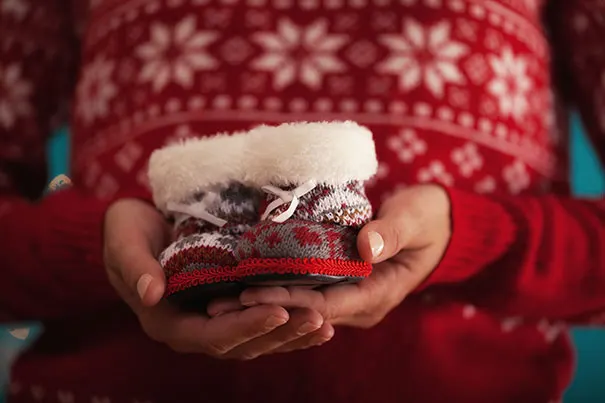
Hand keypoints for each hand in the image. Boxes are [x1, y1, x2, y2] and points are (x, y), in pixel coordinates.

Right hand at [103, 198, 331, 358]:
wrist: (140, 225)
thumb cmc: (128, 231)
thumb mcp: (124, 241)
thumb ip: (134, 266)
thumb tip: (150, 294)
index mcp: (170, 322)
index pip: (212, 335)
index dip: (246, 327)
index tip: (279, 311)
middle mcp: (196, 328)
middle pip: (244, 343)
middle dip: (281, 333)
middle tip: (318, 319)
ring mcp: (216, 320)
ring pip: (259, 338)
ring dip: (293, 333)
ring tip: (326, 323)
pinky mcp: (231, 306)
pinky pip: (263, 321)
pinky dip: (290, 322)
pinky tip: (318, 315)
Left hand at [209, 184, 450, 331]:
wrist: (436, 223)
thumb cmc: (429, 218)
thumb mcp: (416, 219)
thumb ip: (393, 231)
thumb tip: (367, 247)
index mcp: (380, 294)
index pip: (327, 304)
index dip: (289, 301)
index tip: (252, 295)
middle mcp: (360, 303)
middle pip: (307, 310)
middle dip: (265, 308)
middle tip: (219, 304)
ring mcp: (350, 296)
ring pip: (302, 304)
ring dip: (264, 301)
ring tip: (220, 298)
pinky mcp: (340, 283)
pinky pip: (306, 289)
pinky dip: (277, 286)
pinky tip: (246, 280)